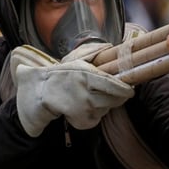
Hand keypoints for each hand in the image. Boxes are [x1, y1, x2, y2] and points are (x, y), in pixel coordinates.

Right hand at [13, 48, 133, 136]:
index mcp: (86, 75)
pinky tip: (84, 106)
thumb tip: (111, 47)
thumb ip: (93, 52)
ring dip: (104, 104)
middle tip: (113, 92)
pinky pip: (97, 119)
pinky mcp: (82, 122)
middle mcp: (86, 94)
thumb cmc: (59, 75)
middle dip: (117, 97)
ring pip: (106, 109)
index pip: (114, 85)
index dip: (125, 89)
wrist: (38, 94)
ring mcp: (84, 109)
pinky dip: (94, 114)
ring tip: (90, 96)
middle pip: (114, 100)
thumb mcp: (74, 59)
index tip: (130, 89)